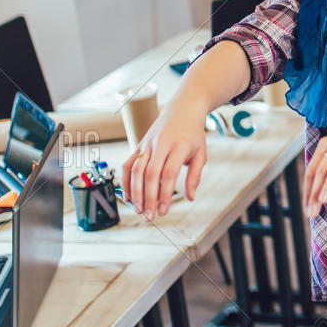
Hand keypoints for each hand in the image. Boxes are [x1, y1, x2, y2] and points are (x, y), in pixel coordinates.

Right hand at [121, 96, 207, 219]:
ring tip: (138, 209)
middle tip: (149, 215)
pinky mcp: (139, 144)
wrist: (182, 110)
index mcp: (179, 147)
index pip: (168, 174)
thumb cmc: (193, 135)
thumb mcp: (201, 154)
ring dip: (135, 191)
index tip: (164, 210)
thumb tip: (190, 197)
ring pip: (136, 169)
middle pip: (150, 174)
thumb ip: (195, 176)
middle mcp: (161, 144)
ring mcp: (147, 144)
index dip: (164, 194)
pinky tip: (129, 195)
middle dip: (148, 197)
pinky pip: (128, 164)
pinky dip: (126, 180)